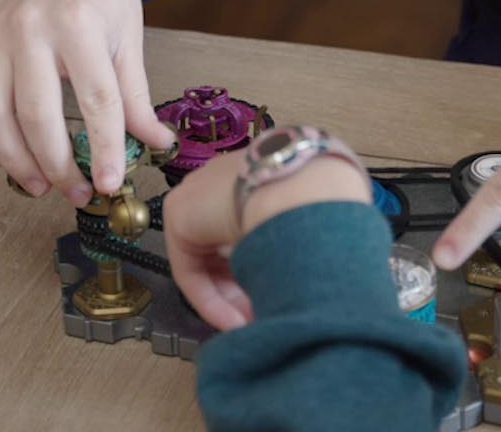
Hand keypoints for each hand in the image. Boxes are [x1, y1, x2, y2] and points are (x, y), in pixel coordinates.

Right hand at [0, 0, 176, 205]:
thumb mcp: (128, 39)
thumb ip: (135, 96)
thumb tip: (155, 146)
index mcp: (78, 22)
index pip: (95, 99)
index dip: (103, 148)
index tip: (110, 183)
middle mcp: (28, 27)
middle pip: (36, 113)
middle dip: (56, 163)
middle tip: (76, 192)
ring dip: (14, 160)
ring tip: (40, 185)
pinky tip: (3, 159)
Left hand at [162, 146, 371, 329]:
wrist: (304, 190)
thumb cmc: (321, 203)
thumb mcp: (310, 224)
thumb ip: (296, 243)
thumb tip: (305, 276)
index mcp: (255, 174)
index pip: (249, 228)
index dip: (263, 267)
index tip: (281, 293)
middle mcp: (223, 181)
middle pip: (224, 249)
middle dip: (245, 288)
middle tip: (265, 316)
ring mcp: (197, 192)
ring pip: (209, 261)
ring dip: (231, 299)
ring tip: (253, 325)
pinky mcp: (179, 213)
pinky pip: (192, 267)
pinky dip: (211, 300)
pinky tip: (236, 322)